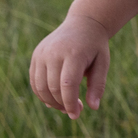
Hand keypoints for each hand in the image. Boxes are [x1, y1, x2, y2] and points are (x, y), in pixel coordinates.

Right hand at [29, 0, 137, 117]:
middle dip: (63, 104)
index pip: (67, 85)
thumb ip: (98, 85)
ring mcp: (42, 53)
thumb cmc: (95, 46)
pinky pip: (34, 81)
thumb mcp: (103, 63)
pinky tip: (55, 98)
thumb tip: (93, 107)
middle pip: (53, 88)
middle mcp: (54, 52)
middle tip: (76, 111)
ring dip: (51, 102)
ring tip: (65, 105)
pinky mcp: (36, 55)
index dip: (70, 103)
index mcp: (74, 53)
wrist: (83, 23)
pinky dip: (42, 94)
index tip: (76, 115)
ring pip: (40, 87)